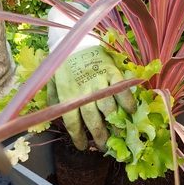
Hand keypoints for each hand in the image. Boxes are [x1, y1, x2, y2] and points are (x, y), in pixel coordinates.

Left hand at [47, 6, 135, 150]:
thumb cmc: (63, 62)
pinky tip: (131, 111)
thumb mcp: (52, 81)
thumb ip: (54, 99)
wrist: (76, 37)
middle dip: (100, 136)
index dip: (79, 138)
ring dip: (116, 124)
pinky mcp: (112, 71)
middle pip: (93, 120)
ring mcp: (99, 81)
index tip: (84, 147)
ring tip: (120, 134)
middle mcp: (83, 91)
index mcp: (67, 95)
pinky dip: (128, 101)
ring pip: (109, 108)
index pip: (73, 123)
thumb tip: (53, 117)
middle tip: (105, 147)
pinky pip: (122, 90)